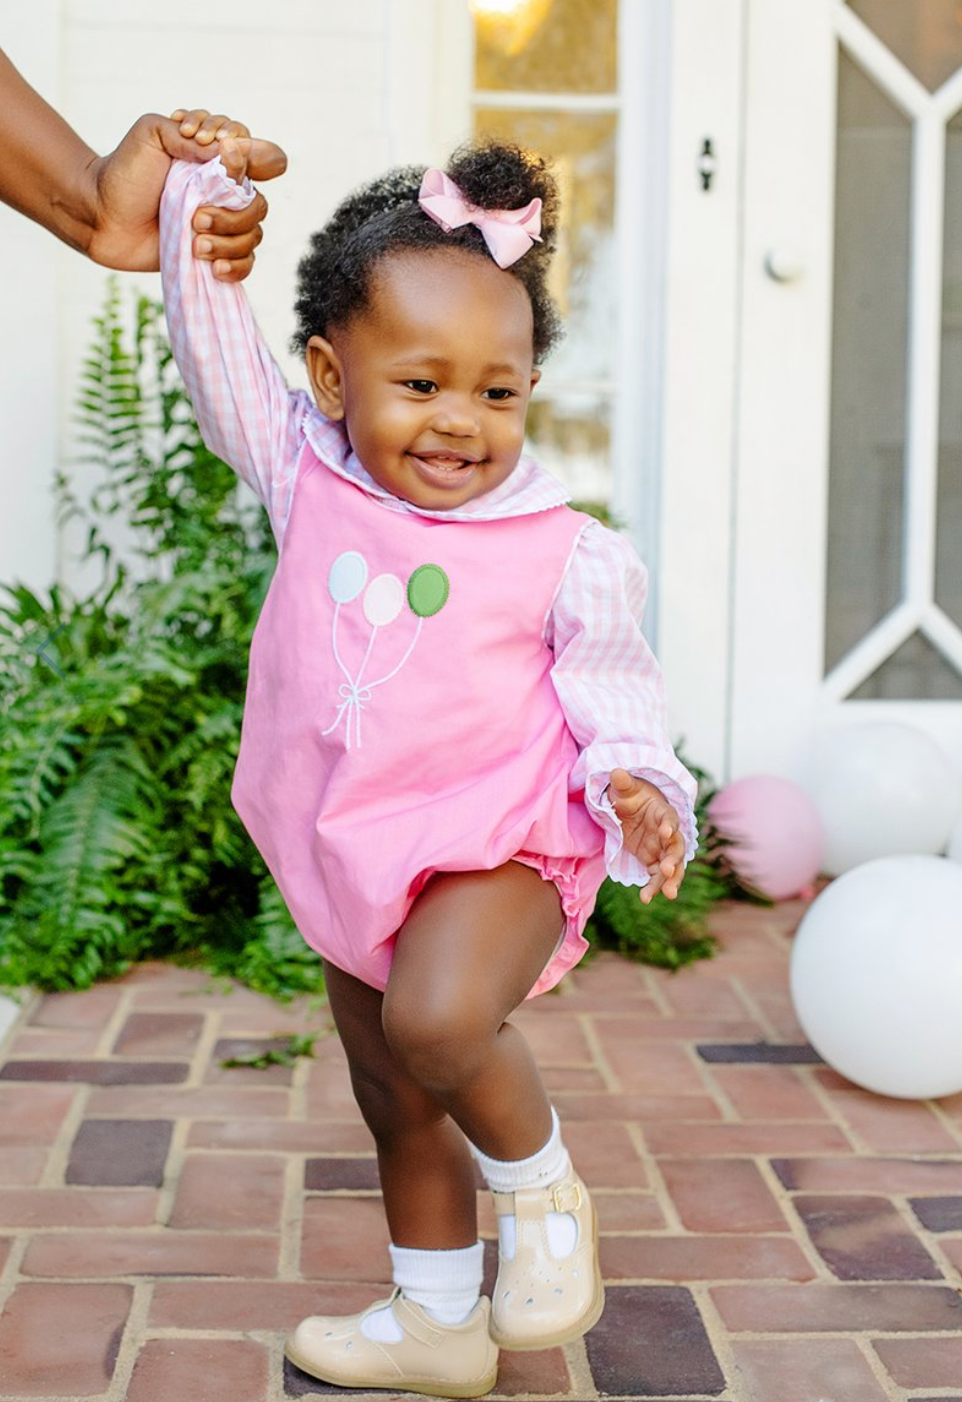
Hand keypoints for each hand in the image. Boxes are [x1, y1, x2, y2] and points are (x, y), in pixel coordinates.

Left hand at [85, 108, 286, 278]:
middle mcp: (225, 193)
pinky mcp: (214, 254)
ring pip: (253, 235)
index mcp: (219, 161)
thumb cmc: (124, 172)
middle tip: (195, 218)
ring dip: (227, 242)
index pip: (264, 157)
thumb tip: (230, 150)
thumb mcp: (152, 134)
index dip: (252, 160)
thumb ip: (190, 135)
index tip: (218, 160)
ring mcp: (221, 225)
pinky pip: (246, 263)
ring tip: (194, 244)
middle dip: (231, 215)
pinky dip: (236, 267)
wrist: (101, 217)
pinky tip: (213, 267)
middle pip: (259, 205)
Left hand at [607, 768, 686, 903]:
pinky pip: (657, 876)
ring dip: (671, 879)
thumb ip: (623, 782)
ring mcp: (662, 848)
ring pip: (672, 866)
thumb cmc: (630, 795)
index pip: (670, 818)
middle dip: (674, 859)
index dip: (669, 825)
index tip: (666, 831)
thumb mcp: (624, 788)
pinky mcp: (654, 860)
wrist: (630, 808)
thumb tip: (616, 771)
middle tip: (667, 870)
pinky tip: (646, 898)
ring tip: (667, 894)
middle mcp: (668, 833)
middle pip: (676, 847)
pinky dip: (654, 887)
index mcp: (663, 812)